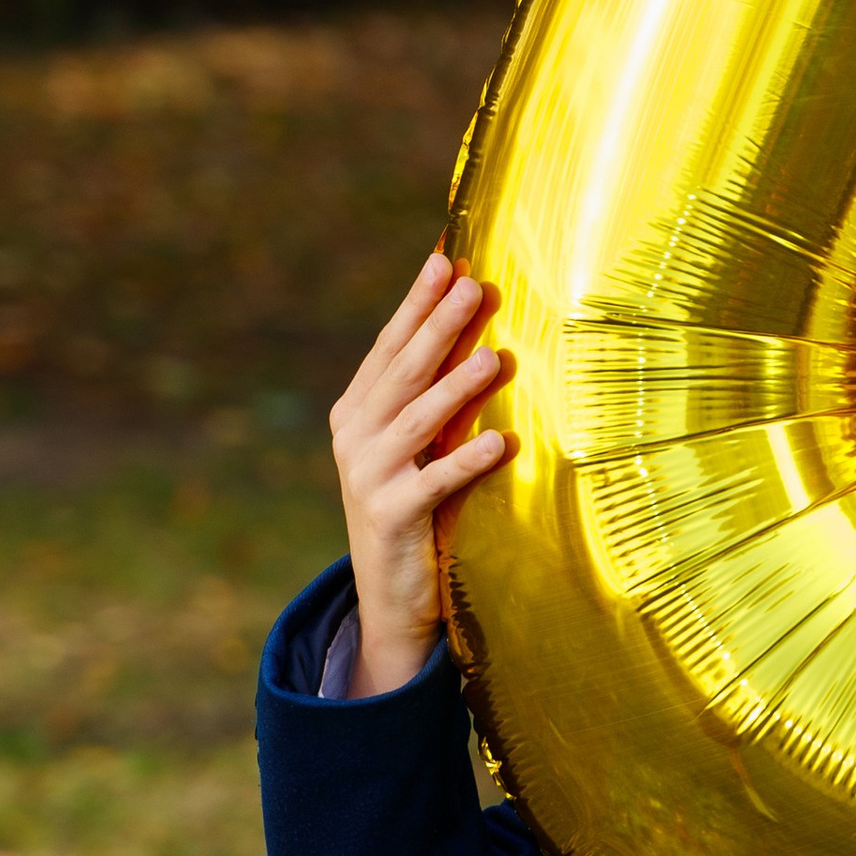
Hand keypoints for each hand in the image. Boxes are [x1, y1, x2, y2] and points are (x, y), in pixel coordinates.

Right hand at [327, 253, 513, 697]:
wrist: (389, 595)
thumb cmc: (413, 505)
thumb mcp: (411, 446)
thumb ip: (427, 395)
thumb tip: (470, 328)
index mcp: (356, 411)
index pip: (390, 347)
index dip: (416, 304)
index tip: (446, 259)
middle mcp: (355, 438)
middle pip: (403, 373)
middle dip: (438, 326)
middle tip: (475, 286)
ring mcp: (368, 478)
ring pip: (417, 423)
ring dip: (457, 389)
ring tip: (495, 358)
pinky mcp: (391, 518)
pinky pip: (435, 484)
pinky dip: (467, 463)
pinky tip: (500, 442)